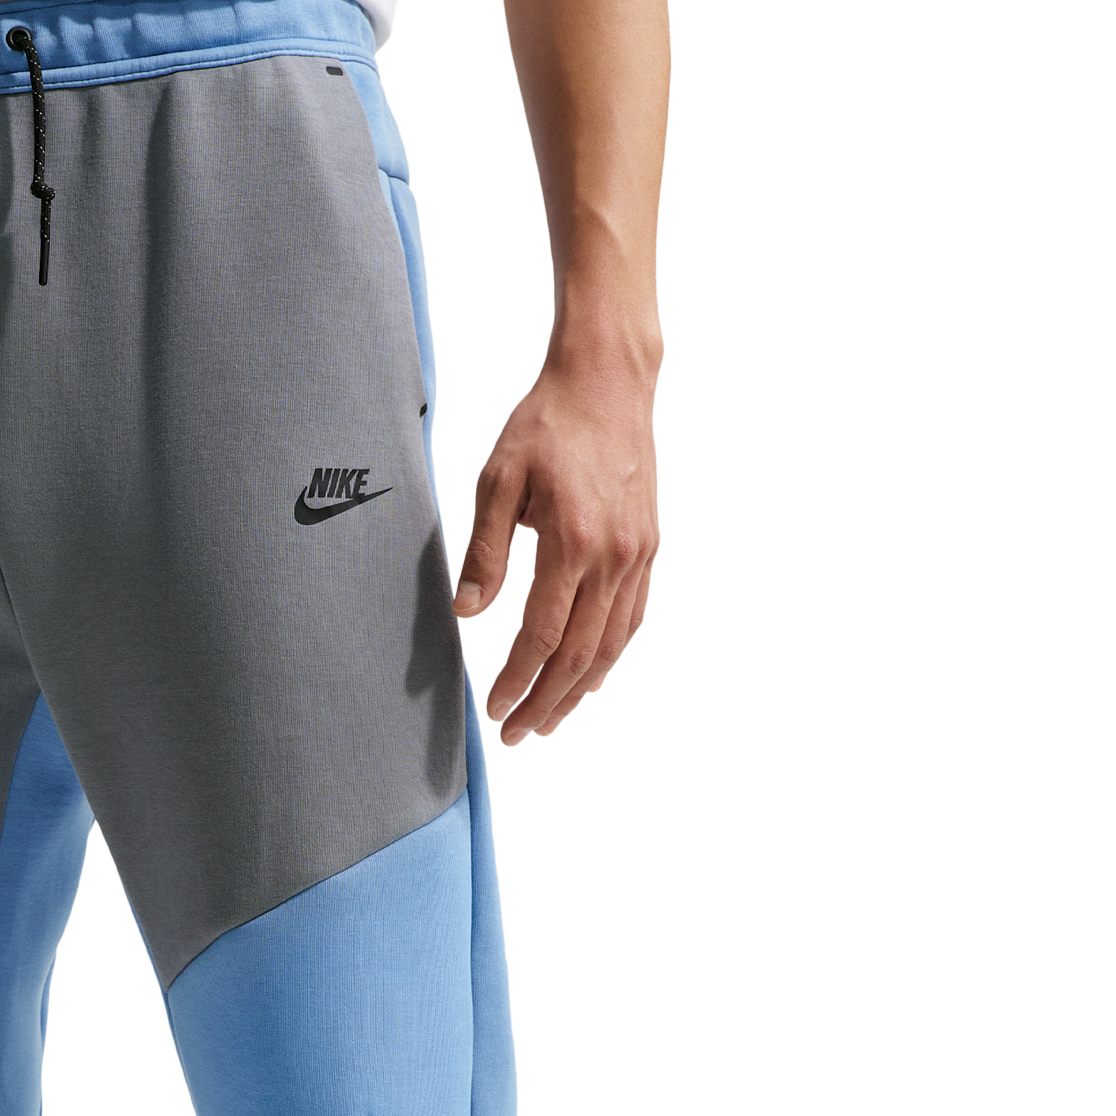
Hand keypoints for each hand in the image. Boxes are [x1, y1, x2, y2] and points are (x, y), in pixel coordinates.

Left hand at [454, 356, 659, 745]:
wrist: (608, 382)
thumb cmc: (547, 424)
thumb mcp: (497, 479)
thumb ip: (483, 550)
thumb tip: (466, 610)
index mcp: (572, 540)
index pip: (542, 634)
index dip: (516, 679)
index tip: (494, 706)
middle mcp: (614, 555)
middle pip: (579, 654)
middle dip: (545, 702)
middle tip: (515, 734)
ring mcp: (639, 554)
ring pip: (611, 645)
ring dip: (578, 691)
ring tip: (547, 721)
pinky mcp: (648, 549)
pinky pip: (630, 619)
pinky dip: (607, 657)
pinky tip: (585, 677)